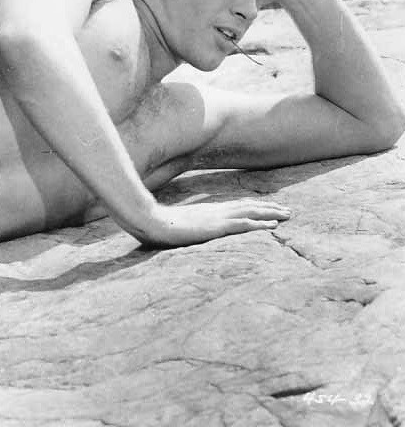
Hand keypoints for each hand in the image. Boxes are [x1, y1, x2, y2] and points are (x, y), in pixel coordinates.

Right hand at [137, 198, 290, 247]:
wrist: (149, 221)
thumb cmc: (157, 225)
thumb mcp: (175, 225)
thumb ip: (184, 226)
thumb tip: (183, 229)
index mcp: (207, 211)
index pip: (235, 206)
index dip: (253, 207)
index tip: (268, 208)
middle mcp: (215, 210)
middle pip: (247, 206)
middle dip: (268, 208)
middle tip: (287, 210)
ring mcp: (216, 218)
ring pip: (250, 213)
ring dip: (270, 214)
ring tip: (287, 215)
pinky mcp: (215, 227)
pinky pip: (243, 225)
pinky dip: (260, 224)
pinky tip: (274, 226)